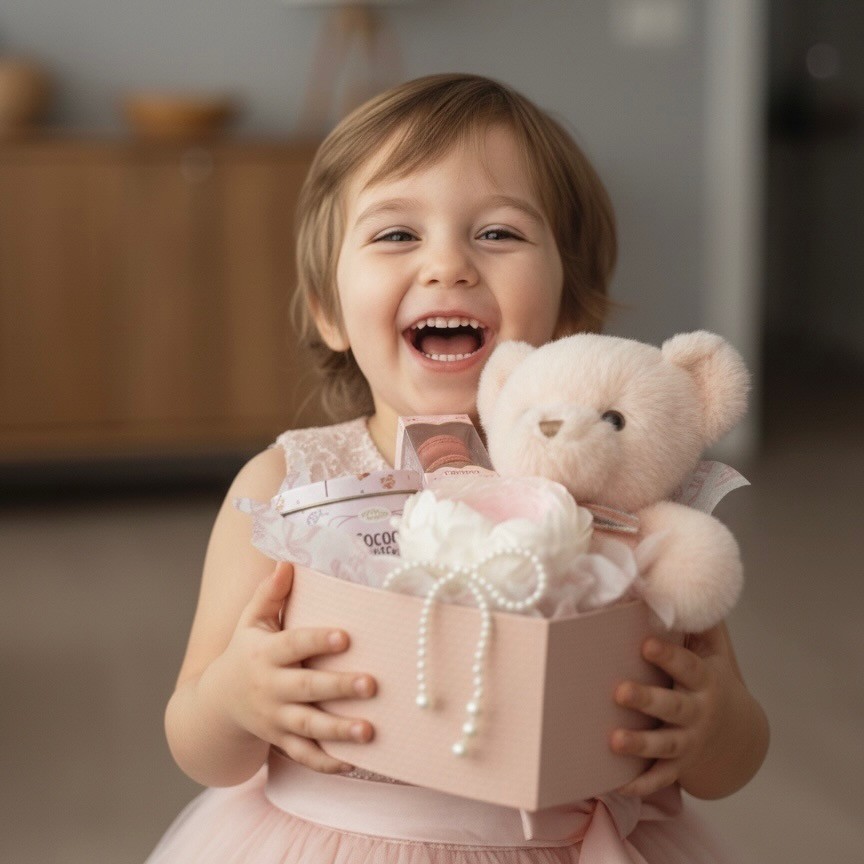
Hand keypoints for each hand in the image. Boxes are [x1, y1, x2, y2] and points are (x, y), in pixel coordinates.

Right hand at [210, 562, 376, 773]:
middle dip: (338, 687)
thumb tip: (287, 560)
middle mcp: (270, 688)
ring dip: (339, 731)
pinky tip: (355, 761)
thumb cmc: (245, 652)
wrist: (215, 705)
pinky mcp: (281, 741)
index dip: (317, 641)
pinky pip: (305, 757)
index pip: (294, 644)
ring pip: (309, 728)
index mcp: (265, 654)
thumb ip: (270, 593)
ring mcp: (276, 719)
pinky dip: (328, 763)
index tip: (345, 636)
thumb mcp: (251, 621)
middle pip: (307, 689)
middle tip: (371, 684)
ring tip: (369, 731)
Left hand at [609, 624, 759, 798]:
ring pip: (663, 746)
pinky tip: (615, 782)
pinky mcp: (678, 766)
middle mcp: (698, 714)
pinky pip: (658, 778)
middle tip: (620, 691)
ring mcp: (688, 743)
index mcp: (705, 681)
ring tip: (613, 740)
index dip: (668, 655)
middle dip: (647, 700)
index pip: (687, 667)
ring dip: (638, 744)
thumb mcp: (715, 649)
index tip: (646, 643)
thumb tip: (675, 579)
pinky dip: (640, 783)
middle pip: (672, 708)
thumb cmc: (715, 678)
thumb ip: (699, 619)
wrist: (739, 735)